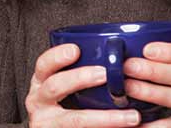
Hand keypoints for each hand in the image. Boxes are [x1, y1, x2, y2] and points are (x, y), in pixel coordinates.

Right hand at [25, 43, 140, 126]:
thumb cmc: (64, 108)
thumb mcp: (62, 88)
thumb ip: (78, 75)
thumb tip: (113, 58)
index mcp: (41, 84)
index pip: (44, 65)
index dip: (57, 56)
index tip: (75, 49)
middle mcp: (39, 102)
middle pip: (55, 86)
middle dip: (80, 78)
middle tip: (104, 74)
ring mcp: (47, 123)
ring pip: (76, 119)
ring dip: (106, 118)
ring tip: (131, 116)